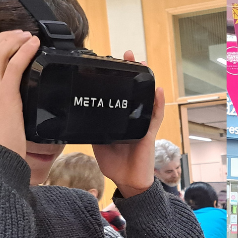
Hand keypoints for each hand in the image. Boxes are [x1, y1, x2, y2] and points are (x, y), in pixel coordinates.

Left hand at [91, 51, 166, 197]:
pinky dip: (157, 103)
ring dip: (146, 80)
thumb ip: (93, 128)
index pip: (120, 94)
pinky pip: (155, 116)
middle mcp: (133, 118)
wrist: (127, 181)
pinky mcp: (149, 133)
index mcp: (120, 119)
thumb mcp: (99, 143)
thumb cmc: (116, 164)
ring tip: (142, 63)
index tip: (111, 63)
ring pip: (146, 97)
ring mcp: (143, 123)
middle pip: (134, 90)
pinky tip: (158, 90)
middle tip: (127, 55)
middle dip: (132, 71)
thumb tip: (79, 116)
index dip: (117, 79)